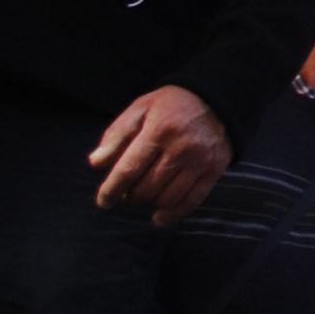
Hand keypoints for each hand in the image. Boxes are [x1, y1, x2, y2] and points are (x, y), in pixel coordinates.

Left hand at [90, 85, 230, 224]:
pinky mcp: (215, 169)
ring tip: (145, 194)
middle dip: (131, 195)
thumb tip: (96, 163)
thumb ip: (116, 135)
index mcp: (159, 130)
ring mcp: (201, 160)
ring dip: (150, 202)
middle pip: (146, 188)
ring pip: (166, 198)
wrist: (218, 97)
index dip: (112, 190)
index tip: (104, 201)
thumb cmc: (172, 105)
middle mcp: (182, 147)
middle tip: (128, 190)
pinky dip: (173, 214)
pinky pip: (191, 201)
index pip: (129, 170)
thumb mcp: (141, 108)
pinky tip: (160, 216)